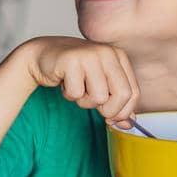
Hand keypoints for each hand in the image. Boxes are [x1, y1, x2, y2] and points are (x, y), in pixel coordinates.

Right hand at [20, 36, 140, 128]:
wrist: (43, 56)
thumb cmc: (74, 71)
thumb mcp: (100, 85)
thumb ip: (116, 103)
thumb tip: (129, 124)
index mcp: (119, 56)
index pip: (133, 93)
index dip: (122, 111)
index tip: (110, 117)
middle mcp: (107, 53)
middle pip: (122, 95)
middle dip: (108, 110)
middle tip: (92, 103)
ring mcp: (90, 55)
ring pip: (99, 97)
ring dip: (84, 101)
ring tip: (76, 88)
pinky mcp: (71, 60)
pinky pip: (77, 93)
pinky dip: (69, 94)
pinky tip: (64, 82)